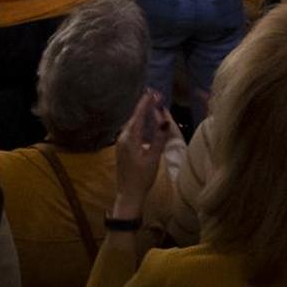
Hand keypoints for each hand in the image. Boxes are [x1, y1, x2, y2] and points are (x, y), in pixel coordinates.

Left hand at [112, 89, 177, 215]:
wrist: (129, 194)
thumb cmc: (142, 178)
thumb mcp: (153, 158)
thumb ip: (158, 139)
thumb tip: (165, 121)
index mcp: (130, 139)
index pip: (138, 116)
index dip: (146, 103)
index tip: (153, 92)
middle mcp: (123, 138)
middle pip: (134, 117)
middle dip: (144, 105)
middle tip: (155, 95)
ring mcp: (121, 143)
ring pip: (132, 124)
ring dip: (141, 114)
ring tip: (151, 104)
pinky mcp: (122, 148)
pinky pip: (131, 130)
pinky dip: (139, 123)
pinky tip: (144, 121)